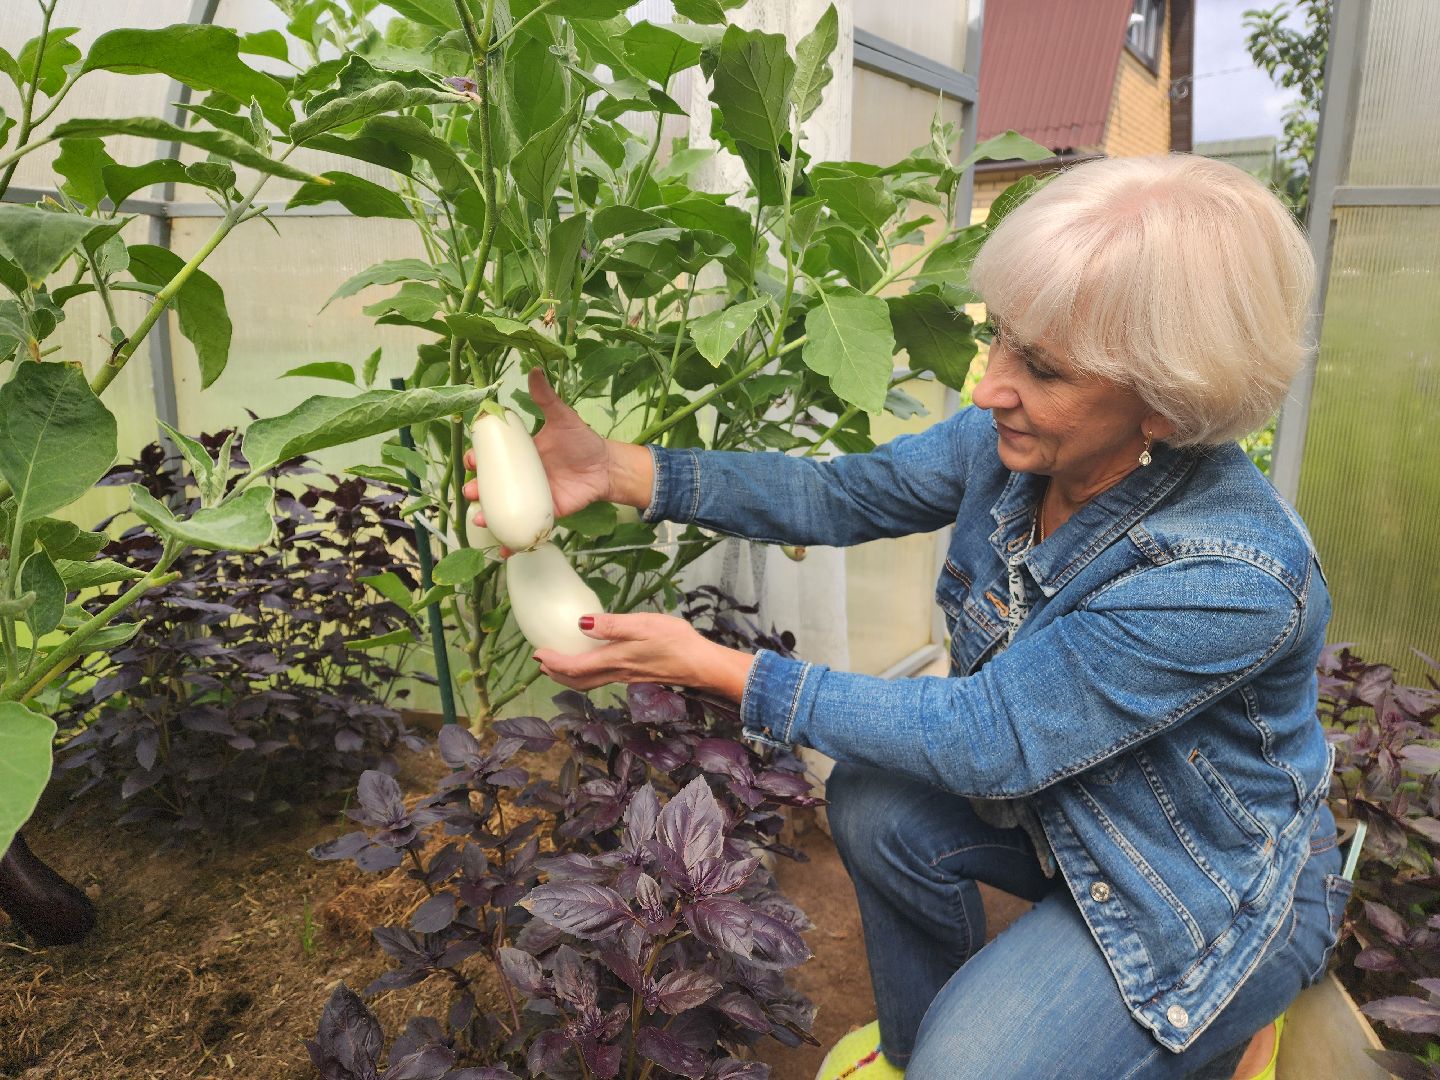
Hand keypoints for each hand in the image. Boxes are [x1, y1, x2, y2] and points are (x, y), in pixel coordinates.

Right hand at [463, 367, 612, 527]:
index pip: (491, 458)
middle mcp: (521, 478)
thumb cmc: (582, 441)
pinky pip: (525, 529)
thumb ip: (547, 399)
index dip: (477, 460)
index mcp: (520, 454)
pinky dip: (513, 542)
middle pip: (492, 486)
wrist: (606, 467)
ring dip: (489, 517)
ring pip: (503, 510)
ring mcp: (531, 498)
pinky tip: (504, 550)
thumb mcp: (562, 418)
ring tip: (482, 519)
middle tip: (472, 490)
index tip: (470, 460)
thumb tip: (534, 370)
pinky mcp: (545, 515)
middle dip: (477, 491)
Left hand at [534, 612, 755, 700]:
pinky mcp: (636, 674)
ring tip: (559, 664)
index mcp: (614, 660)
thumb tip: (581, 624)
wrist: (702, 665)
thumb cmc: (676, 642)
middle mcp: (616, 672)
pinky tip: (593, 661)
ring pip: (589, 681)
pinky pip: (602, 677)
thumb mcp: (644, 625)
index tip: (538, 653)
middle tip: (542, 662)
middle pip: (578, 680)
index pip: (575, 667)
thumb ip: (612, 625)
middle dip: (557, 673)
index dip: (553, 662)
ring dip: (570, 674)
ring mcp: (626, 676)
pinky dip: (587, 672)